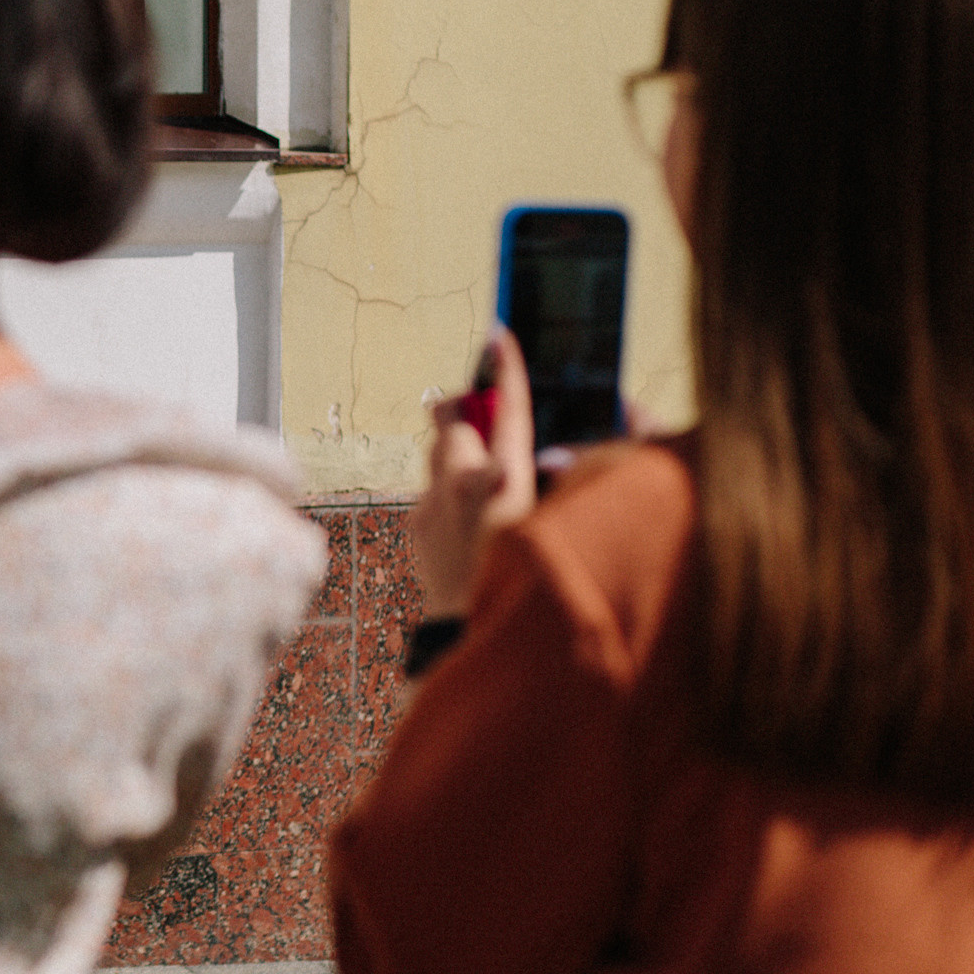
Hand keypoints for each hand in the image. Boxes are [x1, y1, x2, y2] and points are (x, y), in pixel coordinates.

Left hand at [413, 327, 536, 617]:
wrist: (475, 638)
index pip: (506, 408)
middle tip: (479, 411)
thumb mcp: (559, 525)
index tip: (498, 335)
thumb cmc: (529, 584)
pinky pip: (430, 491)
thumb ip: (559, 481)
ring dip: (455, 451)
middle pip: (450, 420)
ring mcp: (431, 504)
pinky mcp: (414, 526)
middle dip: (464, 411)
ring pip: (436, 453)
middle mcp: (460, 485)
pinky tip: (468, 519)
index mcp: (504, 479)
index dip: (504, 368)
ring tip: (480, 470)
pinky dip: (448, 492)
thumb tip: (560, 452)